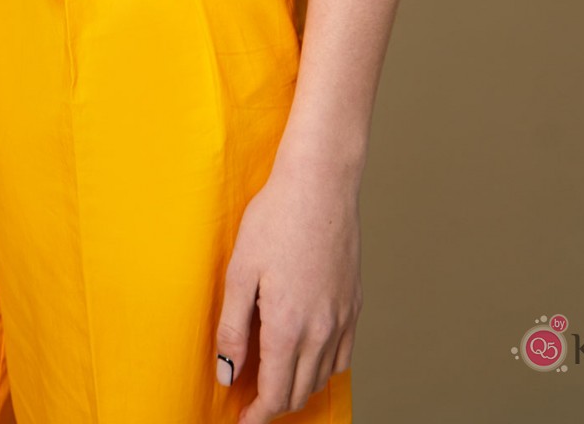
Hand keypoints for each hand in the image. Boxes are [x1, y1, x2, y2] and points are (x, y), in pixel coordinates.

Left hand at [215, 157, 360, 420]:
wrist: (320, 183)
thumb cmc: (276, 219)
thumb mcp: (240, 272)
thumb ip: (233, 329)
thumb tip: (228, 374)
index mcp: (288, 327)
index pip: (275, 395)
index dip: (256, 415)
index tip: (242, 420)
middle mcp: (321, 331)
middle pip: (300, 393)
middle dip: (275, 404)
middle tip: (252, 399)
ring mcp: (342, 318)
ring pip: (323, 377)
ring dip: (299, 387)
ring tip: (276, 377)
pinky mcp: (355, 302)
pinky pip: (344, 355)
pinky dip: (325, 367)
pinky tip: (309, 354)